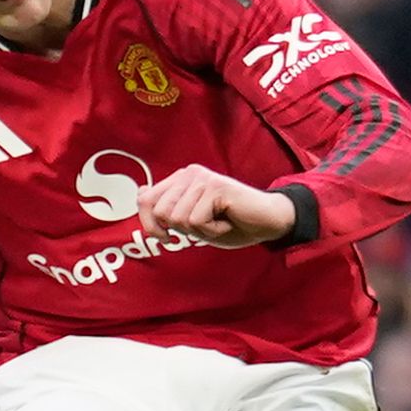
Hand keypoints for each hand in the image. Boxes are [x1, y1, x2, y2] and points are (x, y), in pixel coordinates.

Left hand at [137, 166, 295, 247]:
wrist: (270, 221)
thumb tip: (141, 192)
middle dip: (180, 229)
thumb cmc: (233, 223)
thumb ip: (168, 208)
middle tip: (205, 227)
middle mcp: (189, 174)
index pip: (145, 200)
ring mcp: (203, 179)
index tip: (166, 237)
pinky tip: (227, 222)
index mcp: (181, 179)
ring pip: (178, 218)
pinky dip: (212, 231)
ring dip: (200, 231)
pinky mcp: (215, 187)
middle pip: (161, 211)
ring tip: (219, 223)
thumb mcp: (193, 221)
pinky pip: (197, 221)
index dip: (150, 224)